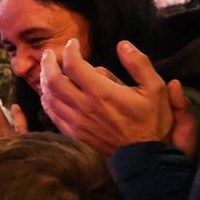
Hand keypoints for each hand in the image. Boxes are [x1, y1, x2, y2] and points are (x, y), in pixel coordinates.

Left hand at [39, 39, 192, 156]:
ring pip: (49, 97)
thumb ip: (138, 63)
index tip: (73, 43)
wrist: (143, 155)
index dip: (70, 50)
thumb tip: (122, 44)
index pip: (74, 65)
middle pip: (52, 80)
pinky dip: (47, 100)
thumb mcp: (155, 88)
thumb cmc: (151, 120)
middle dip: (47, 63)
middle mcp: (84, 106)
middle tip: (48, 53)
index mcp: (102, 92)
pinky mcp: (73, 133)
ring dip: (44, 80)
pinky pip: (52, 114)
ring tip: (47, 70)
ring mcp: (76, 121)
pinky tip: (49, 93)